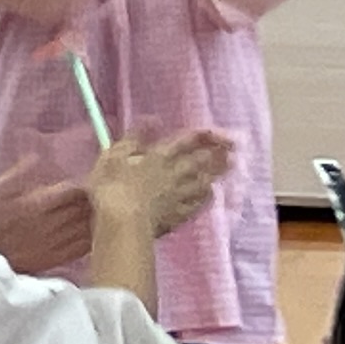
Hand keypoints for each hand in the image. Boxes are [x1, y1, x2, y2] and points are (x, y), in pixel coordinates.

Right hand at [0, 160, 92, 277]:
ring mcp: (52, 246)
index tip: (82, 183)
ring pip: (87, 230)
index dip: (81, 185)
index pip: (74, 191)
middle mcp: (48, 227)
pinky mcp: (52, 262)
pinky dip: (89, 239)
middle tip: (92, 197)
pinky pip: (81, 250)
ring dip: (93, 219)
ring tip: (93, 214)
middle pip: (84, 210)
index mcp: (35, 205)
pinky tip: (88, 233)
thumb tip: (35, 158)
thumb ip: (17, 174)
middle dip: (90, 201)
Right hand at [88, 128, 236, 237]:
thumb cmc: (112, 187)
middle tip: (232, 149)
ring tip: (227, 168)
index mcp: (158, 157)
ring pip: (203, 183)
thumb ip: (134, 137)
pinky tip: (211, 195)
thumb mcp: (114, 155)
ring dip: (216, 174)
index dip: (200, 136)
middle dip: (216, 153)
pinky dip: (206, 198)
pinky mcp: (176, 217)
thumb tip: (152, 119)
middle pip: (200, 162)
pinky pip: (197, 205)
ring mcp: (177, 197)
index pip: (184, 142)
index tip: (214, 132)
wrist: (121, 224)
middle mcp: (173, 175)